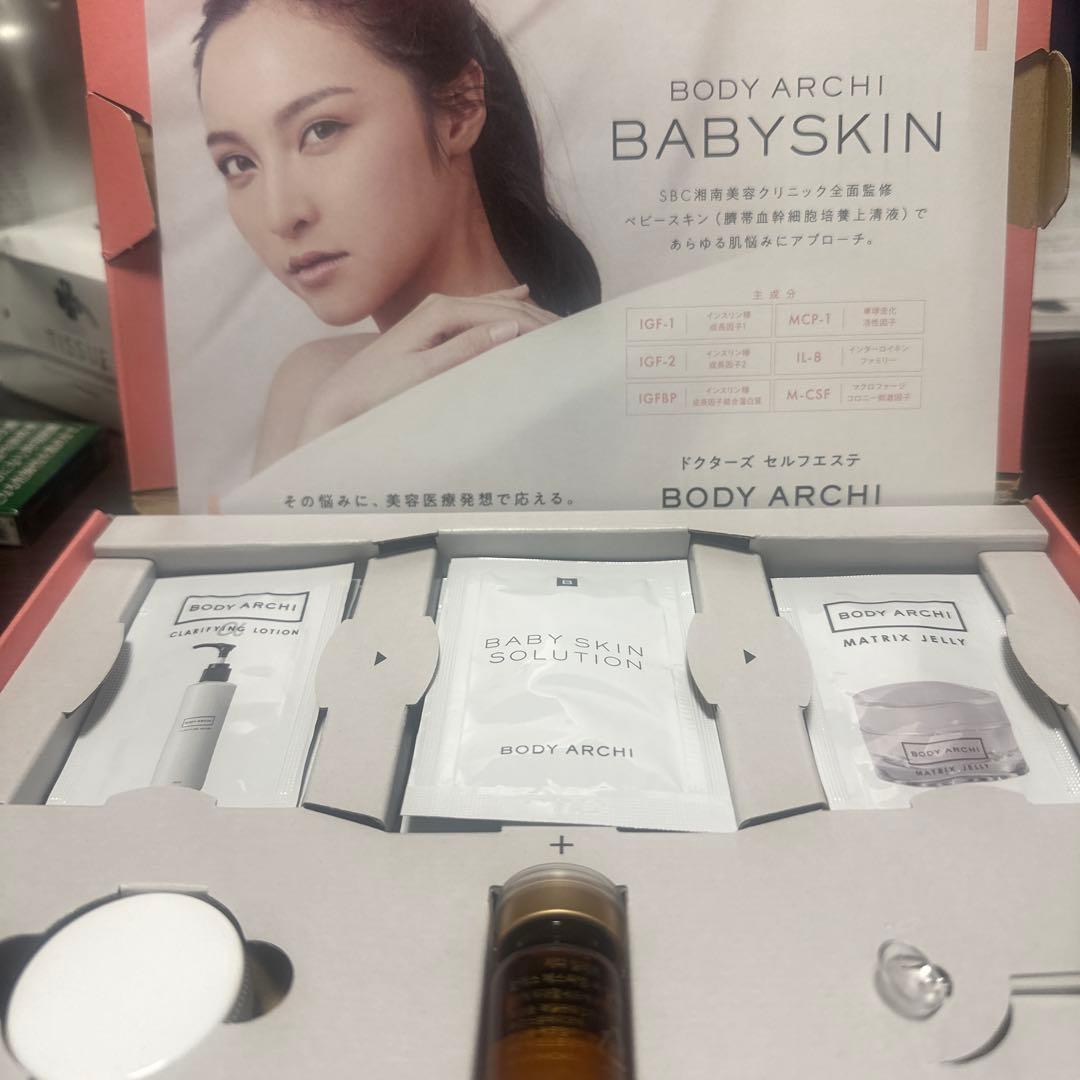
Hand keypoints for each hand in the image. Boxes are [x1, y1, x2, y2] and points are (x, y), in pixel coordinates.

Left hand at [299, 284, 555, 444]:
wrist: (344, 397)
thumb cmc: (381, 389)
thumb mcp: (424, 372)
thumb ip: (466, 349)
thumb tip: (509, 329)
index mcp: (441, 312)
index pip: (500, 313)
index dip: (534, 322)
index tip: (563, 336)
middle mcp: (440, 304)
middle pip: (500, 305)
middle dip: (536, 315)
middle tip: (570, 331)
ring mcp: (436, 311)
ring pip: (492, 306)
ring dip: (525, 312)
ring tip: (556, 321)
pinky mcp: (434, 324)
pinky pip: (479, 310)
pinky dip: (503, 304)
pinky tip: (521, 294)